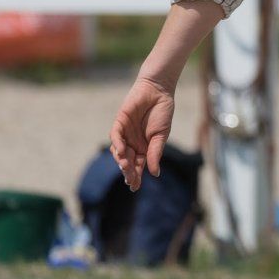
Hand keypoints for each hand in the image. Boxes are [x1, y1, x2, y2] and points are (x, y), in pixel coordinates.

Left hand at [109, 76, 174, 190]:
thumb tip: (154, 174)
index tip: (135, 187)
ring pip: (119, 152)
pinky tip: (122, 152)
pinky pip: (115, 136)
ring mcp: (125, 133)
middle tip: (130, 181)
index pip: (138, 166)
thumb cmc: (162, 113)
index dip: (136, 176)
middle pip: (127, 161)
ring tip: (127, 168)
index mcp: (144, 148)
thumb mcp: (161, 136)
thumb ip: (155, 153)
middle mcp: (132, 143)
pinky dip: (117, 144)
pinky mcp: (119, 122)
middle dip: (128, 172)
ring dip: (122, 160)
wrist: (158, 91)